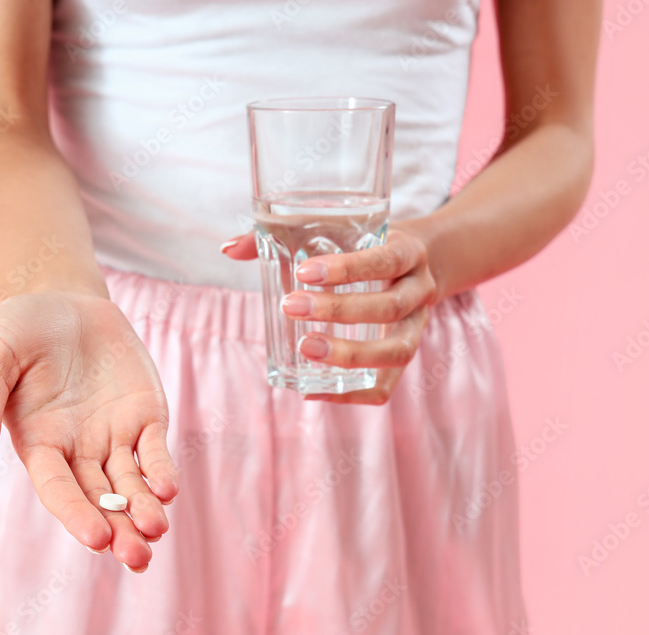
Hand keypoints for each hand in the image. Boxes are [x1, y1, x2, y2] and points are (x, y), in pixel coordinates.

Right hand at [0, 291, 178, 571]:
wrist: (60, 297)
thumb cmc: (18, 330)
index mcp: (39, 446)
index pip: (59, 489)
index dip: (77, 514)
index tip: (97, 538)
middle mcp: (78, 451)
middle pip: (99, 499)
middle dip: (119, 528)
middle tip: (137, 558)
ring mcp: (113, 436)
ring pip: (131, 484)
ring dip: (145, 509)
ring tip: (156, 531)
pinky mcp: (143, 416)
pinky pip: (154, 450)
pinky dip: (161, 470)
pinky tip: (168, 489)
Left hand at [222, 227, 436, 403]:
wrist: (418, 260)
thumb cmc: (364, 241)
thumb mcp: (339, 226)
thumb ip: (284, 233)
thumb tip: (227, 249)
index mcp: (409, 251)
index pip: (384, 261)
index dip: (347, 269)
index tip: (303, 271)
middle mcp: (421, 291)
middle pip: (389, 307)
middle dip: (339, 310)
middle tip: (291, 307)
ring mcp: (417, 327)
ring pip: (397, 352)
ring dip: (350, 355)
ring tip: (304, 349)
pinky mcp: (404, 354)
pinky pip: (386, 385)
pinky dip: (351, 394)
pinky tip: (311, 391)